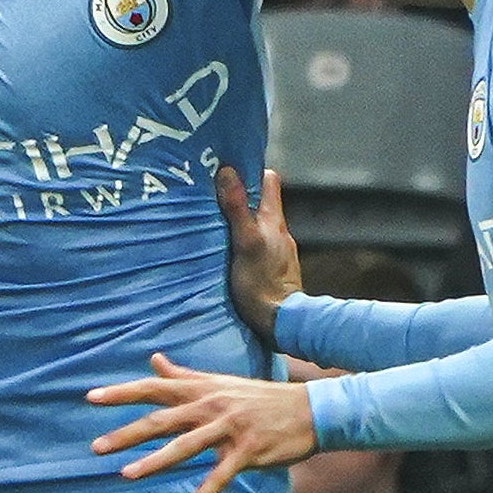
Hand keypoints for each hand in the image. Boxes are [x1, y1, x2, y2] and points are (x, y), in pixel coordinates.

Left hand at [87, 354, 319, 492]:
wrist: (310, 410)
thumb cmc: (258, 397)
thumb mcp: (219, 381)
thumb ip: (183, 375)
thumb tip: (154, 359)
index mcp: (200, 388)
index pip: (153, 387)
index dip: (121, 393)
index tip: (90, 397)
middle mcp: (209, 406)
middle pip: (161, 419)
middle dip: (126, 434)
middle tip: (96, 447)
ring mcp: (228, 429)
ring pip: (184, 447)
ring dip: (154, 462)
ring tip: (126, 475)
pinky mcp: (247, 452)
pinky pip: (218, 477)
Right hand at [214, 166, 300, 340]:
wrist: (281, 323)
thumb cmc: (262, 283)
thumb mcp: (244, 242)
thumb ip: (236, 208)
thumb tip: (227, 171)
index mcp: (273, 220)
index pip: (269, 180)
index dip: (251, 171)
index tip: (228, 169)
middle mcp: (278, 233)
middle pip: (260, 203)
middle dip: (240, 196)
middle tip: (211, 195)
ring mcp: (276, 252)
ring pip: (257, 226)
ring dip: (239, 222)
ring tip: (214, 224)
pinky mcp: (270, 270)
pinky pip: (255, 246)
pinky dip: (242, 243)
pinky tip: (227, 252)